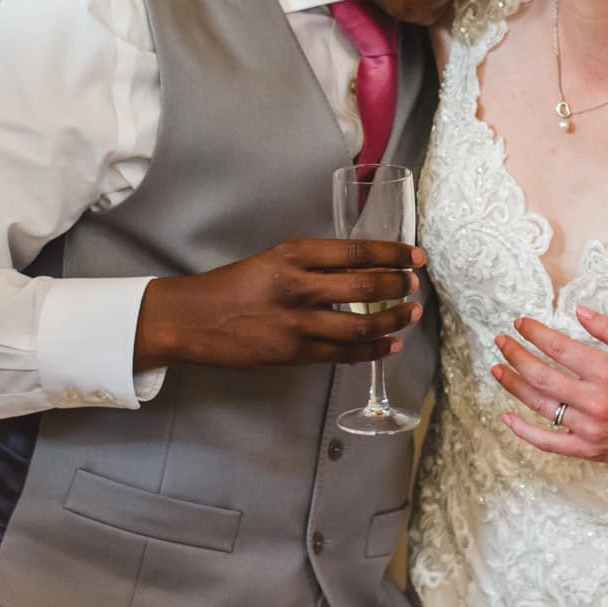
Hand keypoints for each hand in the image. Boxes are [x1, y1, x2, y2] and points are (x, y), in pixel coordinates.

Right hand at [134, 239, 423, 369]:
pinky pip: (343, 354)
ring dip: (392, 320)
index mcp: (292, 254)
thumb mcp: (272, 260)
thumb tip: (364, 270)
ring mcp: (296, 324)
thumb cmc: (232, 286)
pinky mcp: (293, 354)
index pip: (356, 252)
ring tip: (410, 314)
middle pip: (364, 288)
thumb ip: (313, 265)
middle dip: (398, 287)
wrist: (191, 319)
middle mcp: (297, 286)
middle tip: (415, 285)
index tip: (415, 256)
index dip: (392, 254)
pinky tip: (389, 345)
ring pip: (359, 326)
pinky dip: (371, 350)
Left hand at [491, 305, 607, 478]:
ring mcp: (591, 429)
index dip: (534, 333)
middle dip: (515, 356)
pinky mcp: (590, 451)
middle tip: (501, 342)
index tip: (520, 323)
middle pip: (541, 376)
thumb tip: (580, 311)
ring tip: (498, 369)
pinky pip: (548, 443)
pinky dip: (523, 432)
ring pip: (539, 406)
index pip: (559, 349)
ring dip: (513, 386)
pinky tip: (506, 418)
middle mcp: (597, 402)